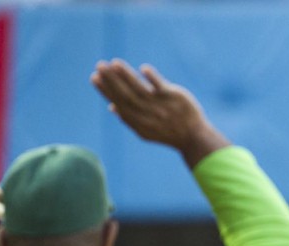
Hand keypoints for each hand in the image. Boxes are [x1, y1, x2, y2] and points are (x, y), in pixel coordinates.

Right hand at [90, 59, 228, 167]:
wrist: (193, 137)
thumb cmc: (167, 132)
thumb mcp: (146, 131)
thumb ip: (129, 119)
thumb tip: (111, 107)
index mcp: (139, 124)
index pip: (119, 104)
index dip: (106, 91)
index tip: (95, 77)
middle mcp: (149, 116)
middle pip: (127, 96)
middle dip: (112, 81)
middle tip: (100, 66)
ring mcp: (162, 107)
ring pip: (140, 90)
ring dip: (126, 76)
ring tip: (114, 63)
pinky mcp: (175, 98)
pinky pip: (162, 87)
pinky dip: (152, 78)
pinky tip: (143, 68)